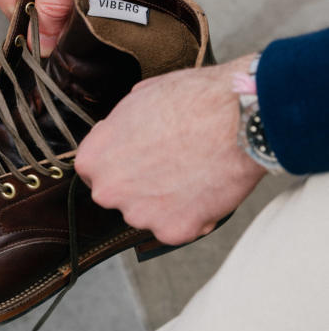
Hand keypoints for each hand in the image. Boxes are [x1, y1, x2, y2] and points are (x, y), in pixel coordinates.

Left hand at [75, 56, 266, 245]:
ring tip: (193, 172)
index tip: (138, 155)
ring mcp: (140, 215)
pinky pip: (179, 227)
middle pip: (120, 194)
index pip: (94, 170)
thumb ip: (120, 127)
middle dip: (140, 184)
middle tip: (170, 164)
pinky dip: (192, 215)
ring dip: (166, 201)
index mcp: (94, 158)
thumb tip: (122, 132)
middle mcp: (109, 191)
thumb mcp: (138, 98)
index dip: (119, 161)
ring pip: (149, 213)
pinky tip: (206, 188)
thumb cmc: (190, 101)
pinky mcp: (173, 231)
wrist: (235, 118)